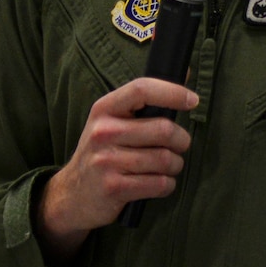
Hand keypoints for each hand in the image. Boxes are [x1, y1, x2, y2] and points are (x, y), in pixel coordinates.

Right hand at [35, 77, 198, 262]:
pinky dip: (167, 185)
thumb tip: (186, 71)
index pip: (142, 89)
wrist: (72, 195)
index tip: (193, 100)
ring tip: (166, 167)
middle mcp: (103, 132)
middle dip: (181, 141)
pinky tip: (158, 183)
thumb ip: (145, 101)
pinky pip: (160, 183)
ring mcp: (106, 160)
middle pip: (164, 130)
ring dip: (175, 165)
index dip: (172, 92)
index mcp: (104, 109)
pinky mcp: (114, 187)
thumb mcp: (113, 121)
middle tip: (178, 146)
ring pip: (165, 159)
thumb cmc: (103, 152)